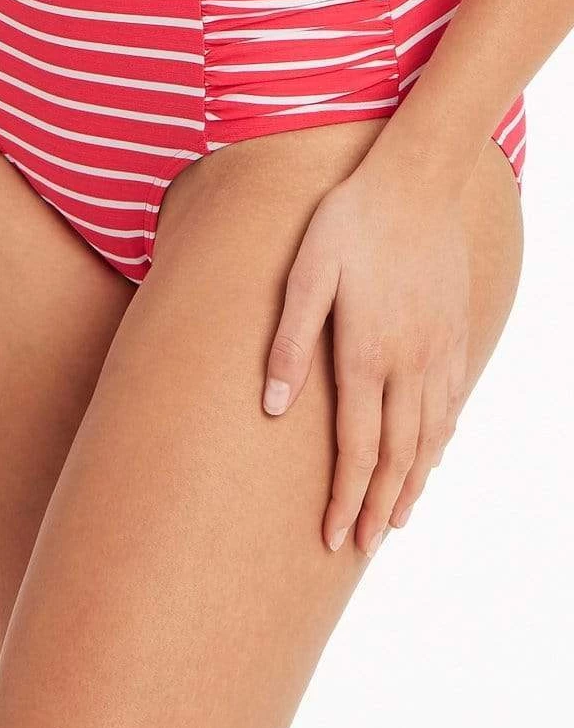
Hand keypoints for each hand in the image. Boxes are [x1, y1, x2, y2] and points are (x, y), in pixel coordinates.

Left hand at [263, 152, 469, 556]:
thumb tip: (272, 406)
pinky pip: (450, 404)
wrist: (418, 179)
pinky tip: (433, 457)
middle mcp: (408, 363)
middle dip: (378, 507)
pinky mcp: (454, 334)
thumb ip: (290, 341)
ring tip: (396, 520)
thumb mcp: (306, 274)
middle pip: (397, 455)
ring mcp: (438, 350)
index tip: (333, 537)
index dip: (344, 498)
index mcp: (366, 354)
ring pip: (430, 437)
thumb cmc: (350, 222)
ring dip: (412, 484)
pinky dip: (440, 442)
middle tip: (363, 547)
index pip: (356, 448)